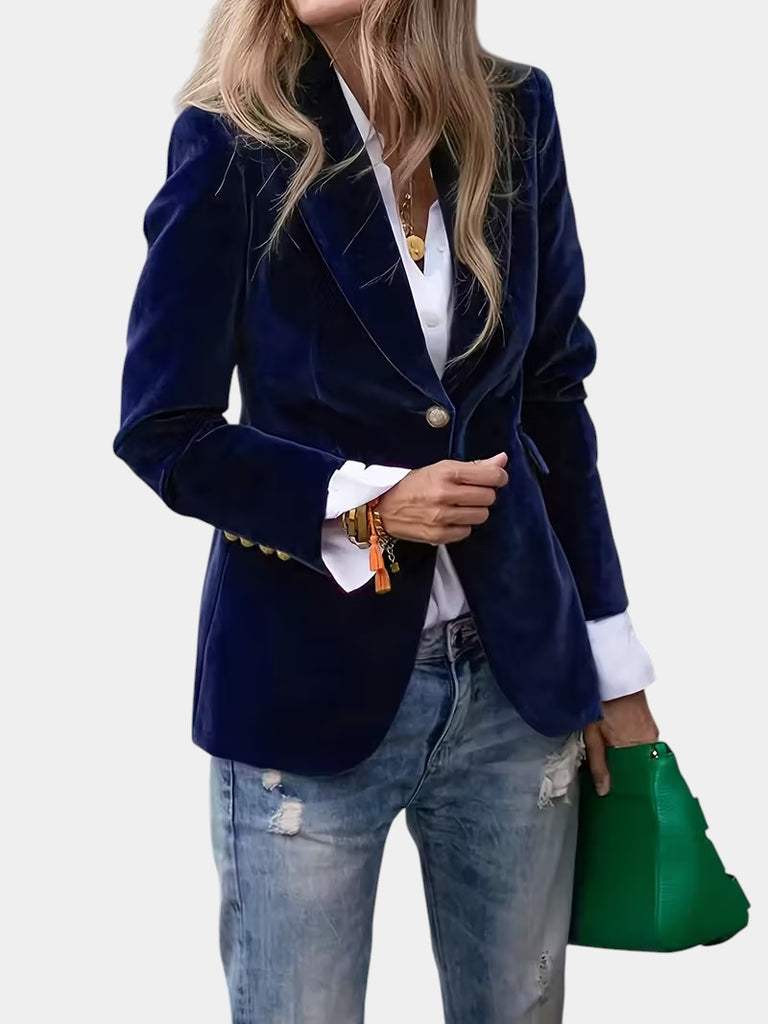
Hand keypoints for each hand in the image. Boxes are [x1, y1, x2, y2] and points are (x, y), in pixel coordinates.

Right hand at [376, 452, 508, 544]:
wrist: (382, 508)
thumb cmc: (413, 485)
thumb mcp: (440, 468)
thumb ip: (474, 465)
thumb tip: (502, 459)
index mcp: (446, 472)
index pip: (490, 475)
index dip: (499, 476)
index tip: (496, 477)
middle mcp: (445, 494)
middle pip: (489, 497)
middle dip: (485, 494)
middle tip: (473, 492)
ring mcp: (442, 517)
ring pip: (481, 515)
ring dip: (475, 511)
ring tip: (462, 506)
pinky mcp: (438, 535)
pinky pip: (467, 531)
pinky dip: (463, 526)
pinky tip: (452, 519)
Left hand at [584, 690, 658, 795]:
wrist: (610, 673)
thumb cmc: (602, 701)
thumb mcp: (593, 735)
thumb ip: (598, 763)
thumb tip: (604, 790)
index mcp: (636, 746)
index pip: (638, 777)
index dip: (627, 787)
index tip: (618, 796)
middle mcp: (649, 740)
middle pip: (641, 767)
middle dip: (627, 775)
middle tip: (613, 783)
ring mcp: (651, 731)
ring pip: (642, 755)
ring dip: (629, 761)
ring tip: (614, 767)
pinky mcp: (649, 723)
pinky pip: (644, 744)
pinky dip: (633, 749)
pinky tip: (620, 750)